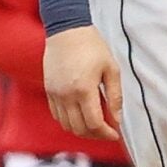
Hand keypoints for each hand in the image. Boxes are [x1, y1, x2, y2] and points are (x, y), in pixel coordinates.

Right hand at [44, 26, 121, 141]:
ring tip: (96, 125)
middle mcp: (66, 95)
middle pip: (79, 129)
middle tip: (108, 132)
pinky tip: (81, 115)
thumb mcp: (111, 69)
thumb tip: (118, 119)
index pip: (93, 123)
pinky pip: (57, 115)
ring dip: (82, 130)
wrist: (67, 31)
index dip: (106, 133)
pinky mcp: (48, 90)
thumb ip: (115, 96)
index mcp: (84, 90)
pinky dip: (69, 121)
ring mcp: (54, 94)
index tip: (116, 134)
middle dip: (95, 135)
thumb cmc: (93, 47)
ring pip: (66, 124)